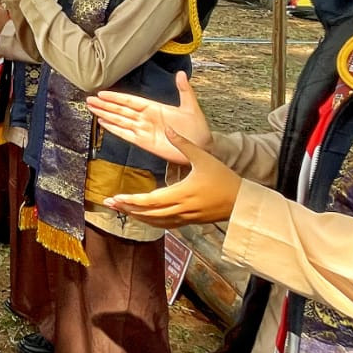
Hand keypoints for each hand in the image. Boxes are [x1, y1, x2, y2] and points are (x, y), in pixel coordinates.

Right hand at [87, 71, 209, 162]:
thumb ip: (184, 90)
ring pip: (120, 120)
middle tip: (89, 99)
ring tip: (92, 109)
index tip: (102, 93)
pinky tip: (103, 124)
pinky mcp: (144, 142)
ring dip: (105, 115)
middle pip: (120, 109)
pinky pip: (126, 134)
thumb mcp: (191, 106)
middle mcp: (145, 118)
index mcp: (154, 107)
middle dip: (105, 104)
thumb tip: (180, 73)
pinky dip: (114, 129)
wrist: (201, 147)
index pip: (130, 100)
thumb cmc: (198, 128)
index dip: (116, 97)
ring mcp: (143, 130)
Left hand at [104, 128, 240, 225]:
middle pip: (148, 214)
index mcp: (181, 193)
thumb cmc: (223, 178)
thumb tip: (167, 128)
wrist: (242, 201)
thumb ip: (183, 143)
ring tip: (121, 208)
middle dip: (128, 208)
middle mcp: (181, 209)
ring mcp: (185, 217)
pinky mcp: (189, 221)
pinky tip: (142, 216)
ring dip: (137, 216)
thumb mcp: (203, 157)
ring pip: (155, 221)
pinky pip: (165, 224)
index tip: (116, 197)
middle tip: (110, 203)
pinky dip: (151, 221)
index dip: (132, 200)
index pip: (151, 201)